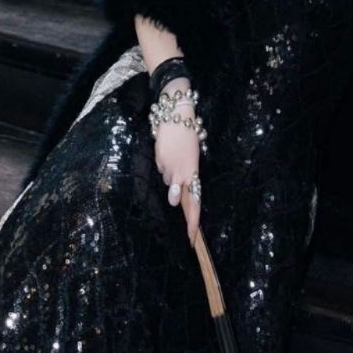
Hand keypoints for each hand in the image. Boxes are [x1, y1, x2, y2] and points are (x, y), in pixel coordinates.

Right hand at [154, 110, 201, 245]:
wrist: (177, 115)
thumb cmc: (189, 134)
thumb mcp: (193, 155)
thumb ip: (188, 173)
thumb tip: (180, 188)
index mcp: (194, 172)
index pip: (194, 202)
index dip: (193, 220)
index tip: (192, 236)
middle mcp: (181, 173)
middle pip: (175, 196)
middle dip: (174, 195)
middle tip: (176, 182)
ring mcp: (168, 167)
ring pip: (167, 180)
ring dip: (169, 174)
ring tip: (173, 157)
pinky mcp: (158, 160)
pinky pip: (160, 168)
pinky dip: (163, 164)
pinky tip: (167, 151)